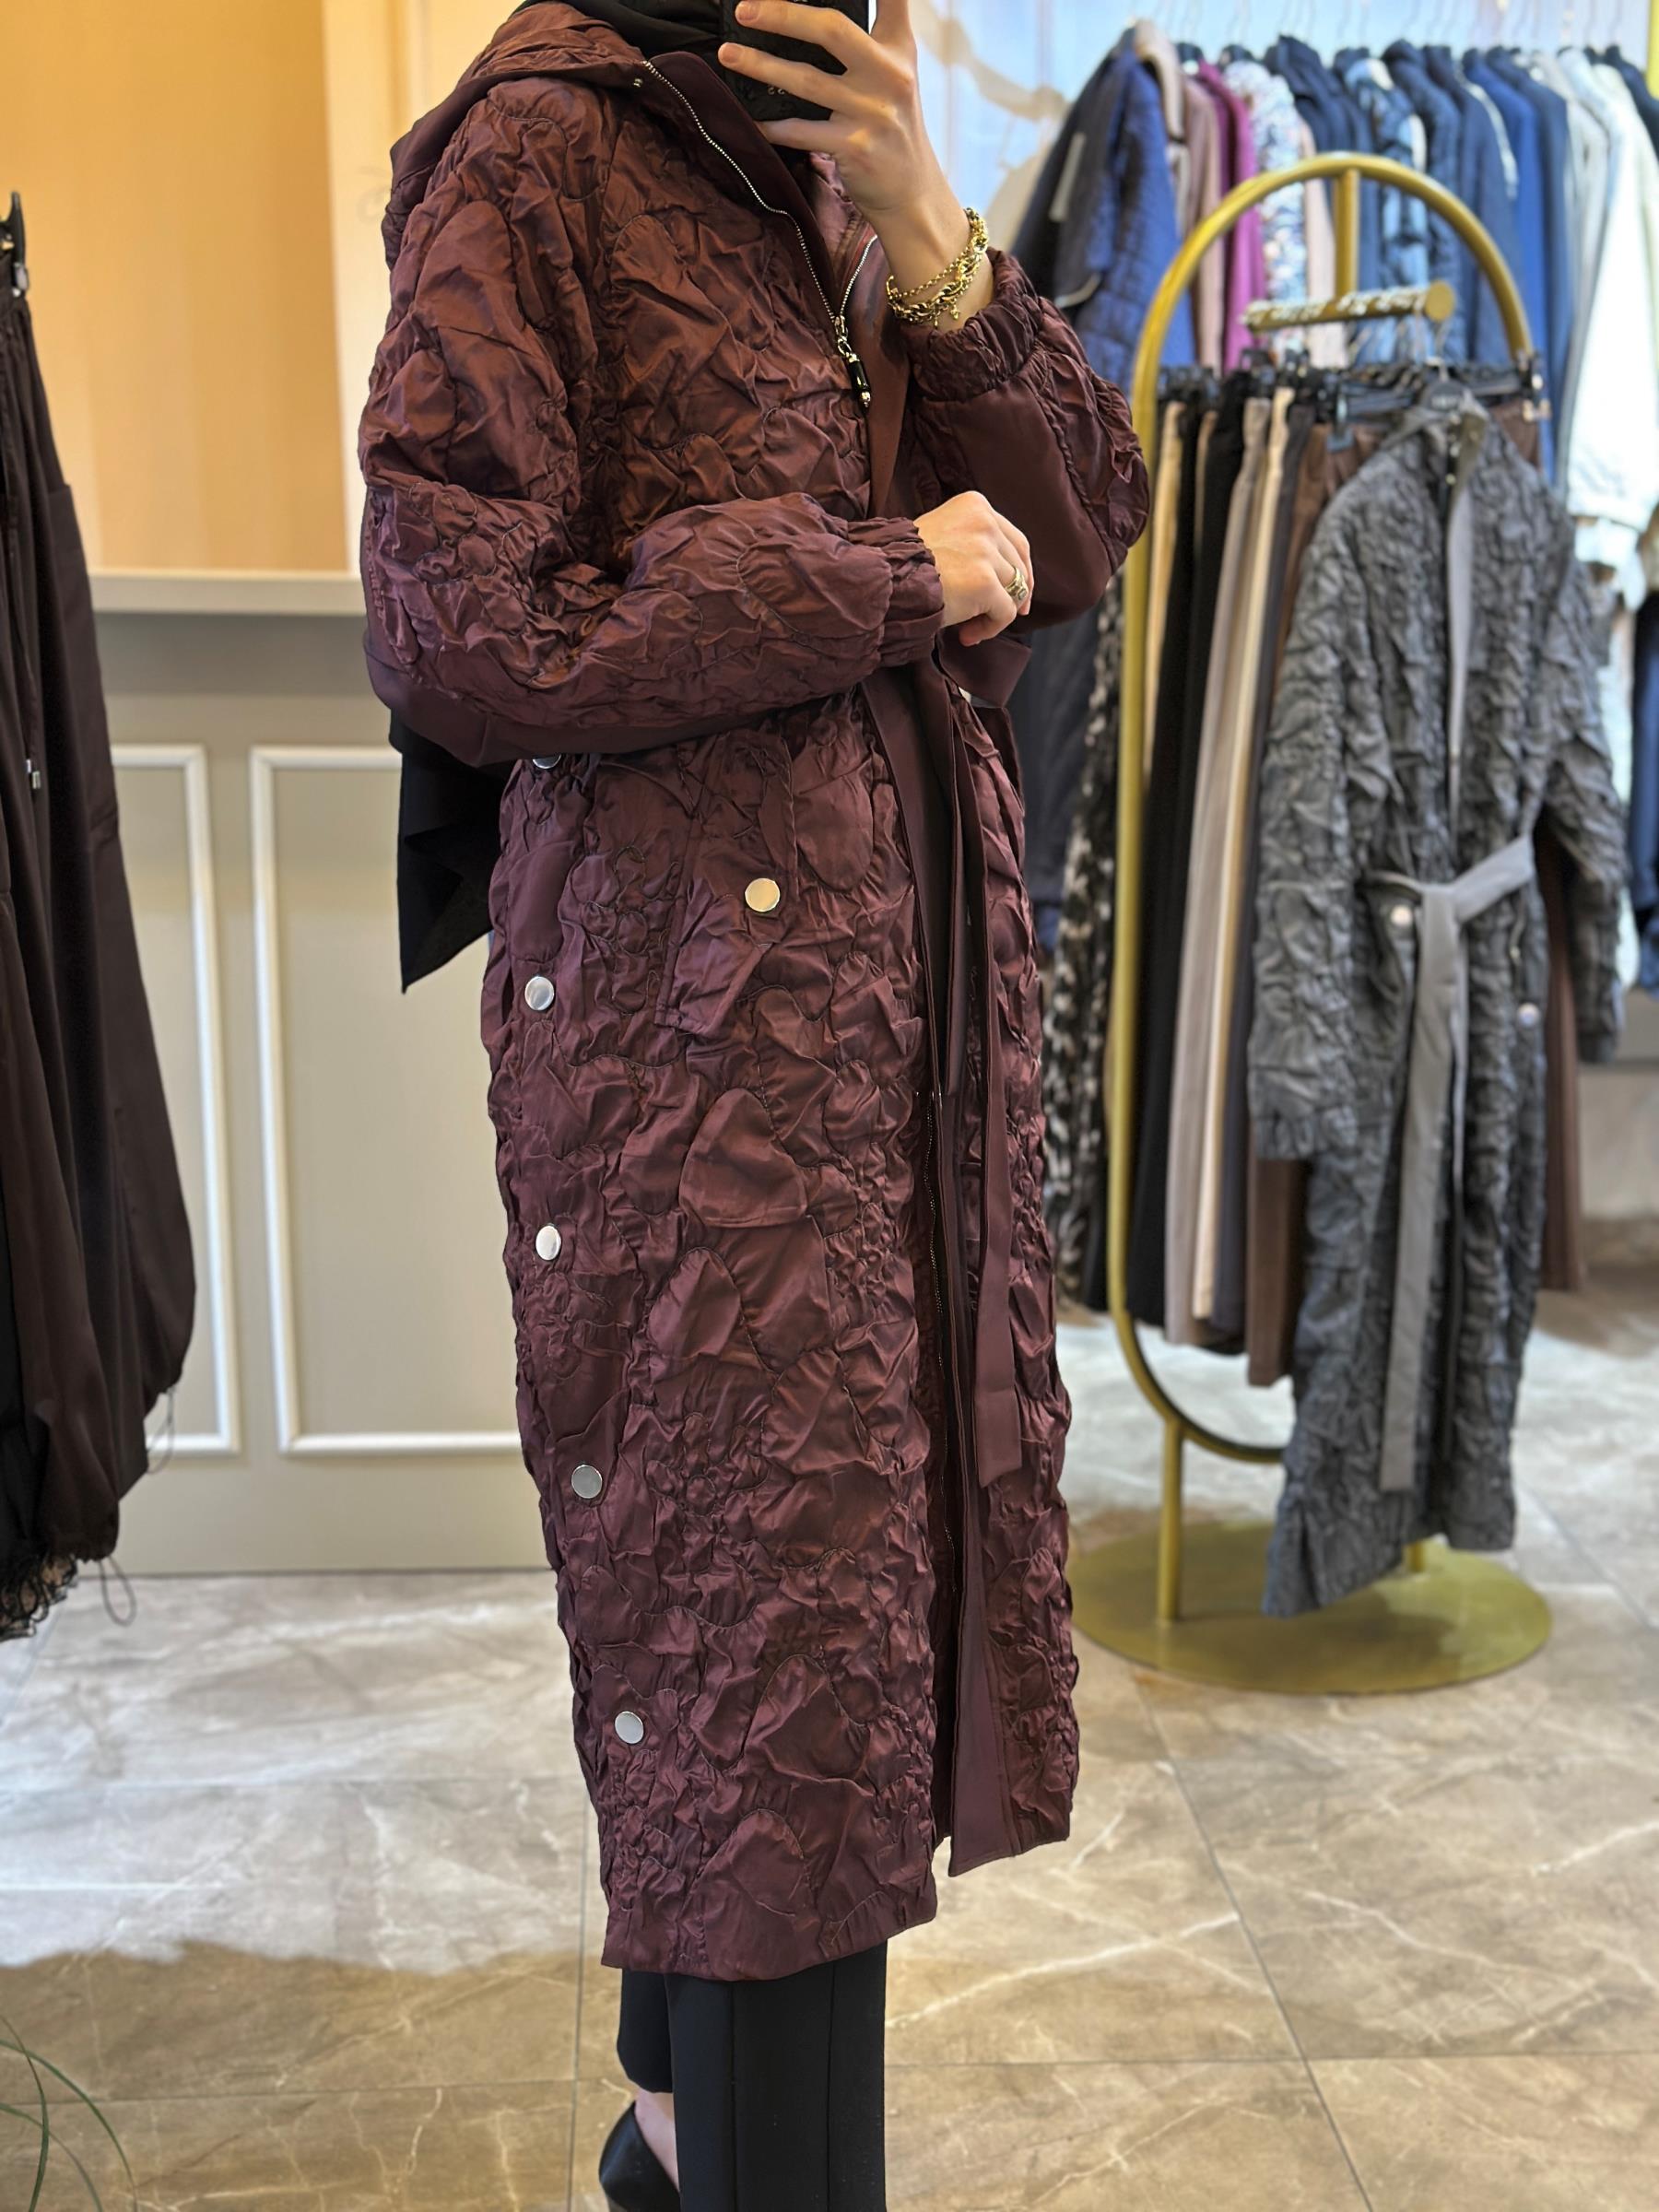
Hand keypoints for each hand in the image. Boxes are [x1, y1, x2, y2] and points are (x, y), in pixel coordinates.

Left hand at [717, 0, 991, 318]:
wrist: (912, 192)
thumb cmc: (892, 125)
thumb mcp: (896, 73)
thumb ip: (867, 38)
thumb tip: (806, 17)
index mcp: (899, 48)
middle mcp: (889, 74)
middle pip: (832, 30)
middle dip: (782, 15)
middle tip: (745, 10)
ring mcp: (872, 112)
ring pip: (807, 81)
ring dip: (760, 66)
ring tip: (728, 54)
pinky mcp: (856, 148)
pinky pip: (801, 132)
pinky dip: (771, 126)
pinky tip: (749, 117)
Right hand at [914, 492, 1034, 647]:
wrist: (884, 578)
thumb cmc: (904, 562)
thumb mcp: (941, 532)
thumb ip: (971, 542)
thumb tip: (1007, 577)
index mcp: (975, 505)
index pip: (1014, 539)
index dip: (1021, 568)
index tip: (1018, 591)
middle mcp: (985, 522)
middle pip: (1019, 563)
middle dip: (1018, 593)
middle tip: (1008, 615)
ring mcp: (986, 551)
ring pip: (1013, 590)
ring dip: (995, 614)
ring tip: (970, 629)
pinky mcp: (985, 581)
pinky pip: (1004, 612)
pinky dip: (990, 628)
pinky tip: (967, 635)